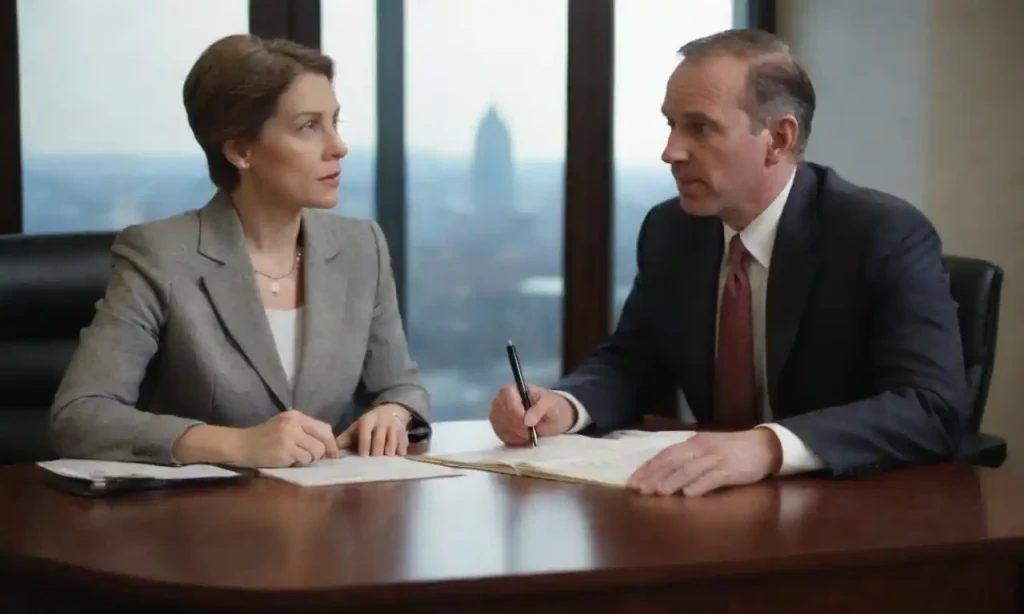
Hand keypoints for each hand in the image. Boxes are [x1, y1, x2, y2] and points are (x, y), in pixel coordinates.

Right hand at [232, 410, 339, 467]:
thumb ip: (305, 431)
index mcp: (296, 416)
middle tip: (314, 458)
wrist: (241, 444)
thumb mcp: (285, 426)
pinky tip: (288, 460)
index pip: (324, 428)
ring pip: (316, 452)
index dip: (330, 442)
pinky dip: (299, 463)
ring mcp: (289, 436)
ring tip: (296, 458)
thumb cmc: (264, 437)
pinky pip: (304, 460)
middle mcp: (294, 423)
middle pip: (323, 440)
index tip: (332, 453)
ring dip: (309, 459)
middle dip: (322, 452)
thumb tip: (328, 445)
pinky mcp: (285, 450)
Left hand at [336, 404, 411, 455]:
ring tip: (386, 461)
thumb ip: (344, 440)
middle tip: (374, 462)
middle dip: (377, 452)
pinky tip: (398, 457)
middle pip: (379, 440)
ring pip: (392, 443)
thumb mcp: (356, 428)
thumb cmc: (368, 425)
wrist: (390, 411)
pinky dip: (400, 451)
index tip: (364, 456)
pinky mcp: (404, 432)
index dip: (364, 445)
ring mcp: (395, 427)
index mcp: (367, 420)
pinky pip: (403, 444)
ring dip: (389, 453)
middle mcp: (382, 422)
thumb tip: (331, 453)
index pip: (365, 433)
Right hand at [489, 383, 575, 444]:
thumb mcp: (550, 404)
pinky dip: (514, 440)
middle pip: (502, 416)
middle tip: (532, 432)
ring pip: (501, 427)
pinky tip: (525, 439)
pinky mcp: (499, 427)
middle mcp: (500, 400)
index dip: (517, 415)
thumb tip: (527, 421)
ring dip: (517, 435)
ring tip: (530, 435)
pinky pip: (502, 436)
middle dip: (518, 427)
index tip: (529, 425)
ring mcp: (497, 414)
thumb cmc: (551, 406)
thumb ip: (539, 409)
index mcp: (511, 388)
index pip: (508, 402)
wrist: (553, 416)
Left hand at [627, 429, 782, 496]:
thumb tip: (662, 474)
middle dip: (655, 475)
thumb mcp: (707, 449)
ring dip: (673, 481)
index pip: (665, 454)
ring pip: (690, 469)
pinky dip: (700, 486)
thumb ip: (688, 459)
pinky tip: (688, 495)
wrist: (764, 446)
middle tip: (639, 489)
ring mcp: (716, 458)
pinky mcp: (730, 469)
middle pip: (673, 461)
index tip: (633, 481)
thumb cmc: (732, 450)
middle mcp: (702, 448)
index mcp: (693, 443)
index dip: (649, 468)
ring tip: (659, 492)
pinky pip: (713, 478)